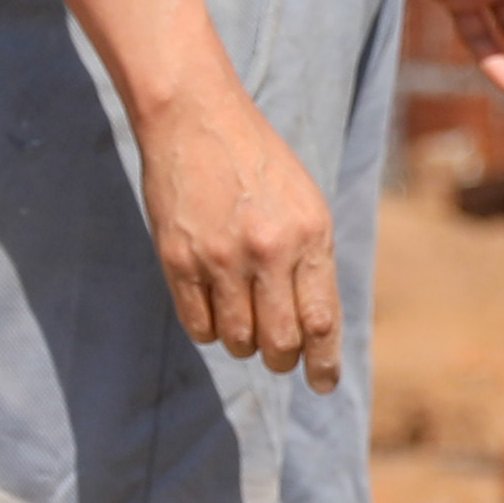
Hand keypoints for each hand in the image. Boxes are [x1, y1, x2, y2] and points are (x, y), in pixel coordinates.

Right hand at [137, 81, 343, 390]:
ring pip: (239, 341)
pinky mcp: (179, 260)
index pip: (323, 322)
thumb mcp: (305, 204)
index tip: (322, 384)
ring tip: (244, 320)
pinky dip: (211, 331)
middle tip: (279, 357)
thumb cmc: (258, 164)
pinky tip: (215, 309)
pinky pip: (199, 327)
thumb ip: (312, 262)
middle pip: (282, 343)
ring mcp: (221, 258)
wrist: (196, 118)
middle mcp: (269, 250)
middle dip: (283, 360)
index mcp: (310, 235)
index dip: (324, 364)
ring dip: (245, 345)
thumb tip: (318, 331)